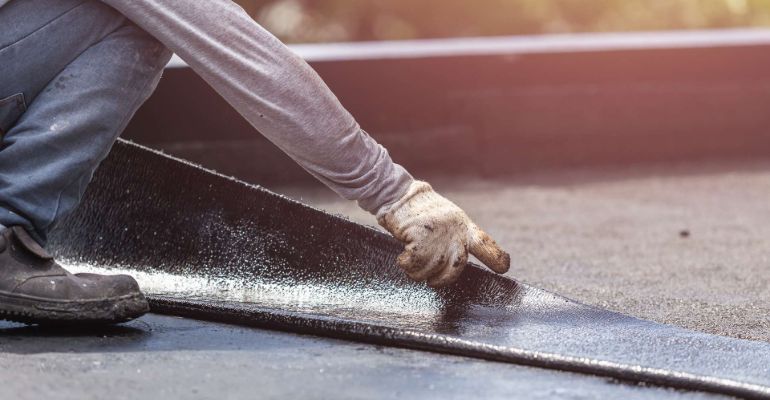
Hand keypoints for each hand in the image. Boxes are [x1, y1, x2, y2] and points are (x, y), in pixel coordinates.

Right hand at [376, 180, 509, 286]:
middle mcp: (454, 230)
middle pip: (457, 266)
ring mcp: (438, 233)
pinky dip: (406, 265)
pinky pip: (415, 263)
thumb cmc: (420, 212)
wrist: (399, 195)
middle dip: (443, 279)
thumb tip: (453, 263)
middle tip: (432, 282)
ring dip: (418, 272)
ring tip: (410, 264)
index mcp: (463, 225)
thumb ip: (454, 238)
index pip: (484, 243)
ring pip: (432, 268)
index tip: (503, 267)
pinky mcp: (420, 236)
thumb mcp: (445, 220)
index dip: (495, 257)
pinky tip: (402, 258)